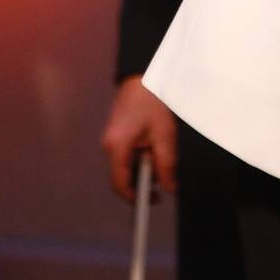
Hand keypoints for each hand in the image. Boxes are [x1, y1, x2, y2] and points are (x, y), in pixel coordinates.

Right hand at [100, 75, 177, 203]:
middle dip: (144, 180)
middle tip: (165, 175)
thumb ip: (166, 164)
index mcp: (117, 147)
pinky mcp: (115, 136)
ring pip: (127, 166)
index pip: (120, 184)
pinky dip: (141, 157)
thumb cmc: (152, 102)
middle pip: (123, 177)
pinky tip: (153, 144)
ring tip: (160, 149)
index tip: (151, 202)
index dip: (135, 198)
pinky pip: (127, 156)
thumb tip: (170, 188)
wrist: (141, 77)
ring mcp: (110, 141)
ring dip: (144, 166)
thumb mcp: (164, 134)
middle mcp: (109, 146)